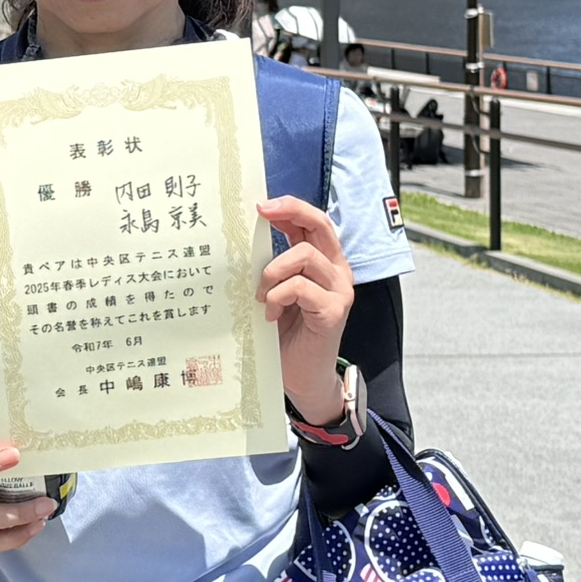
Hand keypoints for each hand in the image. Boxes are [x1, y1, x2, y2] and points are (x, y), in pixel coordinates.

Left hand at [257, 196, 355, 424]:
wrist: (302, 376)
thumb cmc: (286, 333)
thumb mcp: (276, 291)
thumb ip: (271, 267)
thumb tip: (241, 239)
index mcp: (324, 262)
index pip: (313, 222)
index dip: (290, 207)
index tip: (261, 205)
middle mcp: (337, 271)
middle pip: (320, 224)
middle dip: (291, 212)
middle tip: (262, 213)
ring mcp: (339, 290)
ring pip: (305, 255)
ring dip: (273, 271)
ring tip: (262, 296)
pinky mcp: (334, 311)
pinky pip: (301, 287)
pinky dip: (278, 295)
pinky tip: (271, 313)